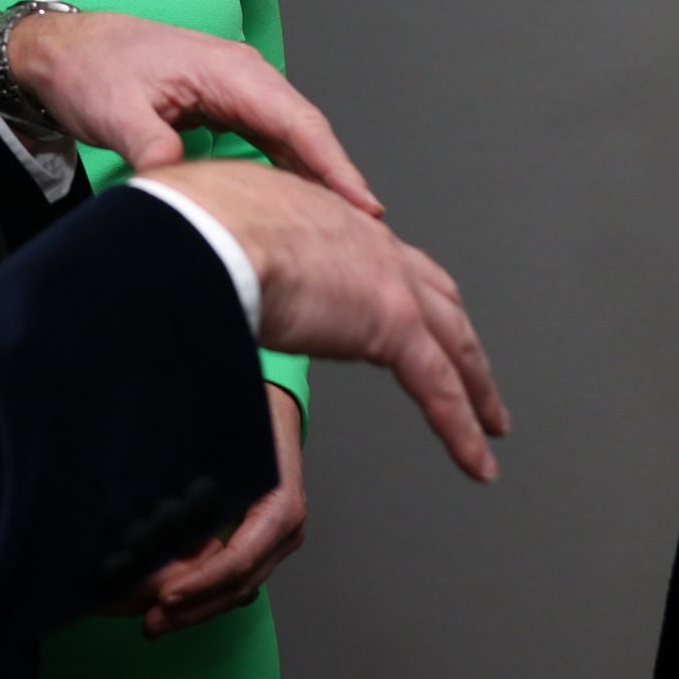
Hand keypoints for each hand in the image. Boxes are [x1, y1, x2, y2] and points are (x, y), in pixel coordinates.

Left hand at [6, 11, 377, 216]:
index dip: (333, 166)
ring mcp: (237, 89)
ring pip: (292, 137)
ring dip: (318, 177)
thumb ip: (151, 147)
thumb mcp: (115, 111)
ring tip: (343, 229)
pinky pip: (271, 139)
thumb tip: (177, 185)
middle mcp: (243, 75)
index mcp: (229, 69)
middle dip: (338, 179)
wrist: (63, 50)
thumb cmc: (89, 69)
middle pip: (306, 131)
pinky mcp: (225, 104)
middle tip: (367, 234)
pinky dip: (291, 170)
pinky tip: (301, 203)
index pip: (297, 121)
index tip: (362, 206)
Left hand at [141, 385, 308, 635]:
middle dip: (193, 608)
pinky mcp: (262, 543)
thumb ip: (198, 480)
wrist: (270, 401)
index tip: (164, 597)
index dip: (200, 583)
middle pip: (238, 585)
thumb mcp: (224, 440)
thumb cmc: (245, 413)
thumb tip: (156, 513)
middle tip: (149, 624)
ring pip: (236, 590)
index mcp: (281, 506)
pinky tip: (172, 604)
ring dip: (196, 609)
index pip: (238, 560)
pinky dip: (204, 594)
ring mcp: (277, 540)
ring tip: (154, 623)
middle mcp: (285, 530)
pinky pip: (234, 579)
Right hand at [143, 158, 506, 481]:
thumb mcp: (211, 227)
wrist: (203, 228)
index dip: (401, 287)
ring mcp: (387, 281)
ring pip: (453, 344)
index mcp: (326, 216)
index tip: (409, 312)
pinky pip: (440, 390)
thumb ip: (222, 252)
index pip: (379, 258)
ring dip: (476, 388)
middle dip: (459, 336)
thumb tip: (195, 274)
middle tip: (476, 373)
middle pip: (438, 297)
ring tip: (490, 425)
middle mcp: (369, 241)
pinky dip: (462, 429)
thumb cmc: (187, 223)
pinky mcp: (391, 324)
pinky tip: (476, 462)